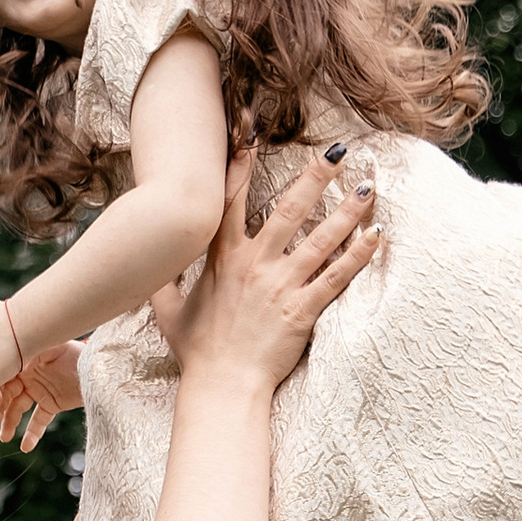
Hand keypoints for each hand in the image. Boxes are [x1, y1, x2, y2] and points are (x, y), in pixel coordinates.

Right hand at [0, 339, 82, 448]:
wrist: (99, 367)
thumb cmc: (75, 351)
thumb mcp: (51, 348)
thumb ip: (30, 354)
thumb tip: (12, 363)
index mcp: (24, 359)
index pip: (2, 375)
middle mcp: (28, 375)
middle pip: (7, 393)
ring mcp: (39, 390)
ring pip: (18, 408)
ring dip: (9, 423)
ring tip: (5, 437)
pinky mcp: (51, 404)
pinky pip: (39, 420)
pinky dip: (32, 434)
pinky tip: (26, 446)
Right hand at [169, 150, 380, 394]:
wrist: (221, 387)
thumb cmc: (197, 352)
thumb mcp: (168, 311)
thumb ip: (162, 281)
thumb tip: (144, 265)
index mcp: (222, 258)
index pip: (231, 198)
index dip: (242, 163)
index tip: (255, 133)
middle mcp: (253, 264)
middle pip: (290, 208)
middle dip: (316, 176)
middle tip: (340, 151)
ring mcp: (280, 286)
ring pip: (321, 239)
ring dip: (348, 210)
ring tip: (369, 186)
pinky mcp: (302, 311)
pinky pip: (336, 278)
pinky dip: (359, 256)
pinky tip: (377, 235)